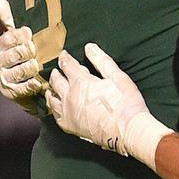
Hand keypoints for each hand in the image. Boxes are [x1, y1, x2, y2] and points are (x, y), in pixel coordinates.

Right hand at [0, 0, 47, 114]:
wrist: (24, 84)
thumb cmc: (21, 55)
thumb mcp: (16, 37)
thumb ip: (8, 18)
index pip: (8, 38)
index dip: (21, 36)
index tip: (30, 34)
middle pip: (14, 55)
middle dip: (29, 52)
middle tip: (39, 51)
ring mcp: (2, 79)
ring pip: (19, 71)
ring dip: (32, 68)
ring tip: (40, 65)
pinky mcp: (10, 93)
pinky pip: (23, 87)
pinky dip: (33, 84)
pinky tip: (40, 81)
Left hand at [45, 43, 171, 168]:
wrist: (127, 130)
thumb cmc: (125, 103)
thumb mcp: (117, 76)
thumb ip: (102, 60)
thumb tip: (89, 47)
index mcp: (81, 82)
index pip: (67, 65)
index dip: (65, 58)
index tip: (64, 54)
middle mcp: (70, 96)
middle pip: (56, 81)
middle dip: (56, 73)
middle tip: (57, 70)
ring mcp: (68, 112)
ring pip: (51, 98)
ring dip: (51, 90)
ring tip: (52, 88)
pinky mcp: (70, 126)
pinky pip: (55, 115)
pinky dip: (53, 108)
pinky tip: (56, 107)